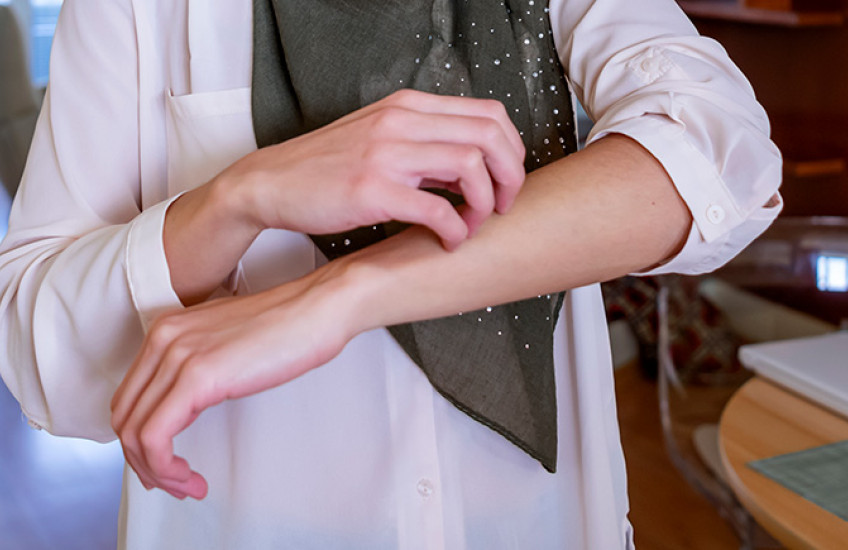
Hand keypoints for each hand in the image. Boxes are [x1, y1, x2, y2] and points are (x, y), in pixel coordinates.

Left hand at [110, 266, 359, 499]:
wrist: (319, 308)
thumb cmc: (289, 327)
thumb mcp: (226, 343)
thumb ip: (198, 365)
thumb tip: (188, 405)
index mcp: (167, 330)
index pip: (129, 397)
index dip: (139, 440)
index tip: (162, 463)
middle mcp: (163, 339)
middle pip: (124, 417)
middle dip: (142, 462)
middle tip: (173, 483)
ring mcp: (177, 356)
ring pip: (135, 433)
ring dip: (156, 471)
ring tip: (187, 485)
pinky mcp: (197, 376)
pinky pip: (156, 437)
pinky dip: (165, 468)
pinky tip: (191, 477)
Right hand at [222, 89, 525, 247]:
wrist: (270, 183)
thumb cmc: (326, 167)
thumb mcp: (380, 136)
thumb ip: (425, 143)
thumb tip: (473, 168)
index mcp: (408, 107)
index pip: (489, 113)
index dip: (511, 151)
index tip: (505, 180)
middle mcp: (401, 121)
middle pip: (490, 136)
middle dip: (510, 177)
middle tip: (503, 205)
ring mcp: (387, 153)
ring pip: (471, 167)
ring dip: (486, 204)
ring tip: (472, 224)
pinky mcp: (373, 190)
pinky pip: (439, 210)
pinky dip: (456, 230)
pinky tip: (448, 240)